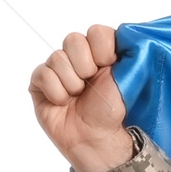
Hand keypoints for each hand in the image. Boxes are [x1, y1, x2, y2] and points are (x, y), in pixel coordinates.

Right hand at [29, 26, 134, 171]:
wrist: (96, 139)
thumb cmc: (111, 113)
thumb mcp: (129, 81)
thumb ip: (130, 54)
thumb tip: (131, 34)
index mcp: (100, 53)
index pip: (96, 32)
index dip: (102, 50)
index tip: (109, 67)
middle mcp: (78, 57)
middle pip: (73, 40)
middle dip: (85, 67)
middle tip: (91, 87)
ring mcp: (57, 68)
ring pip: (57, 58)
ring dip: (72, 84)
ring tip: (78, 98)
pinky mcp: (40, 82)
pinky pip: (43, 74)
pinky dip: (57, 93)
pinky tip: (63, 103)